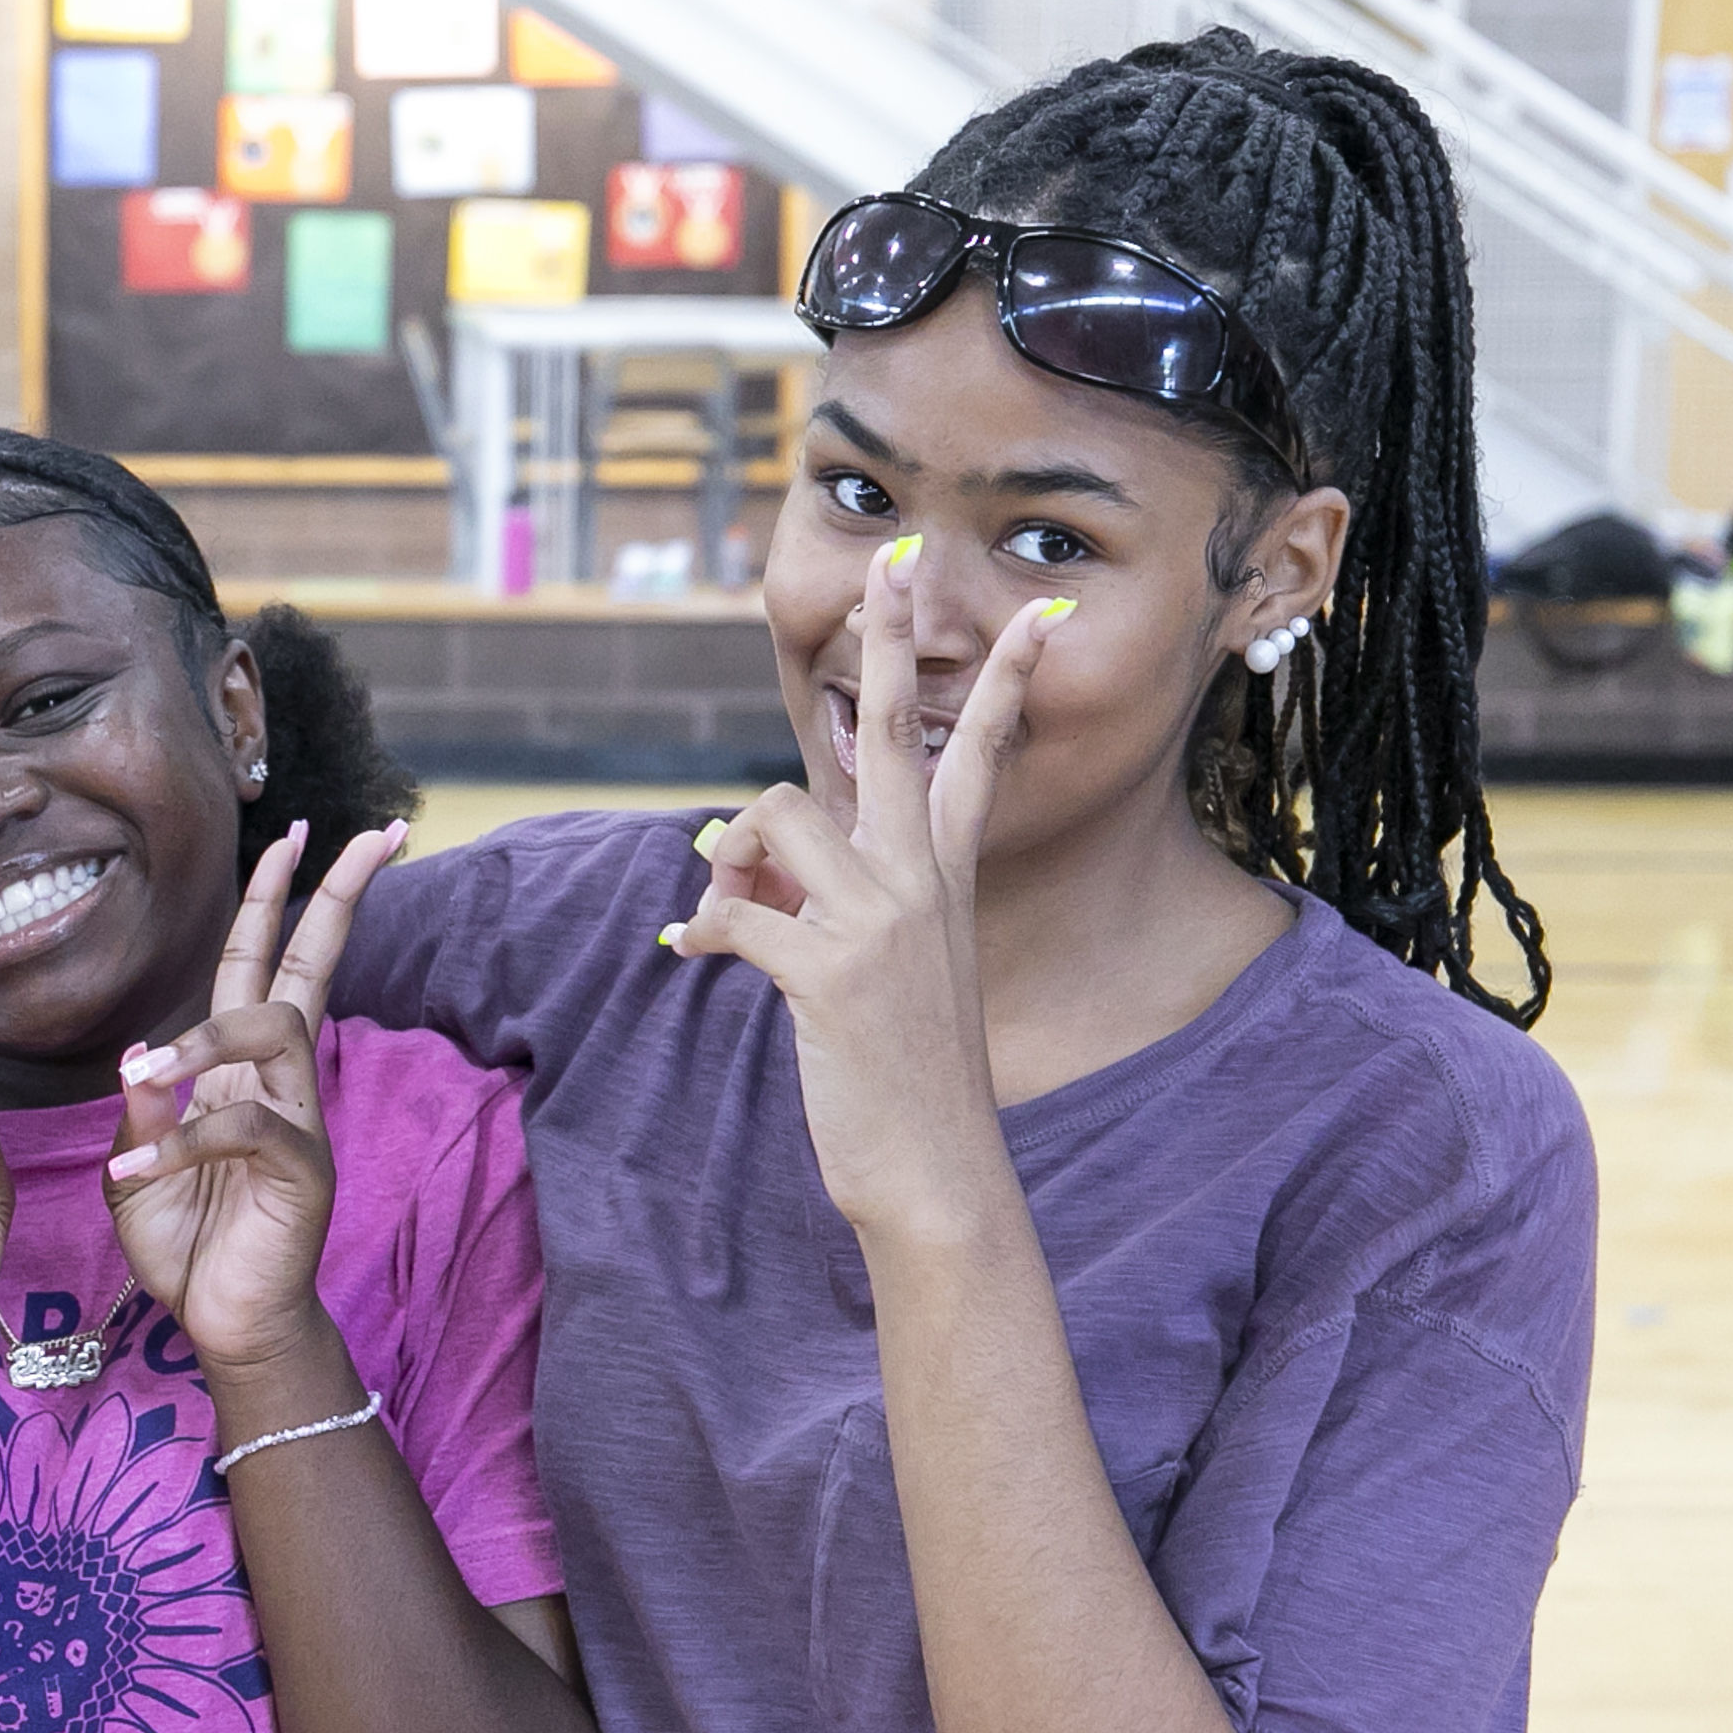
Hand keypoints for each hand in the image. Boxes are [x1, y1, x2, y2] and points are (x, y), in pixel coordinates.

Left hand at [105, 818, 406, 1376]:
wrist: (225, 1323)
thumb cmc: (188, 1243)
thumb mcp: (136, 1166)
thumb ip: (140, 1108)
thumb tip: (140, 1054)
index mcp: (242, 1069)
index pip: (261, 963)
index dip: (276, 899)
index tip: (299, 834)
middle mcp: (281, 1080)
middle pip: (311, 965)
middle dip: (336, 894)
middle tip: (369, 830)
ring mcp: (300, 1120)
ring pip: (271, 1028)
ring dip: (203, 1036)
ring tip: (150, 1075)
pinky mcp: (302, 1169)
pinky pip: (245, 1126)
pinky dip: (180, 1141)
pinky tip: (137, 1169)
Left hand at [665, 536, 1066, 1236]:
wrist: (936, 1174)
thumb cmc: (902, 1076)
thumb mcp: (885, 973)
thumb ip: (827, 903)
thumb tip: (740, 864)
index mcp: (944, 876)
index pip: (978, 756)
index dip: (1005, 682)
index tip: (1043, 615)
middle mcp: (920, 880)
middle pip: (893, 729)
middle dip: (889, 637)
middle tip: (893, 558)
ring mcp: (879, 919)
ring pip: (773, 816)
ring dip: (729, 858)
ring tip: (726, 917)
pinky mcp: (828, 971)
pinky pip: (730, 916)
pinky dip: (697, 933)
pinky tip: (689, 957)